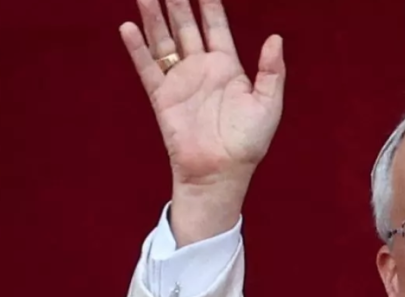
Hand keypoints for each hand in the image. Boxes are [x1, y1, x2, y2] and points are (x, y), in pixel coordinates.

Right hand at [120, 0, 285, 243]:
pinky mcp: (162, 96)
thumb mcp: (268, 105)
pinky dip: (137, 48)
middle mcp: (202, 69)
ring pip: (164, 40)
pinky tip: (129, 27)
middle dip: (177, 3)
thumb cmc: (248, 143)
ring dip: (155, 17)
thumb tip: (275, 38)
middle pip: (186, 26)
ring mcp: (180, 81)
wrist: (221, 172)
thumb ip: (271, 72)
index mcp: (228, 68)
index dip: (209, 4)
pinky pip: (148, 67)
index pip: (216, 27)